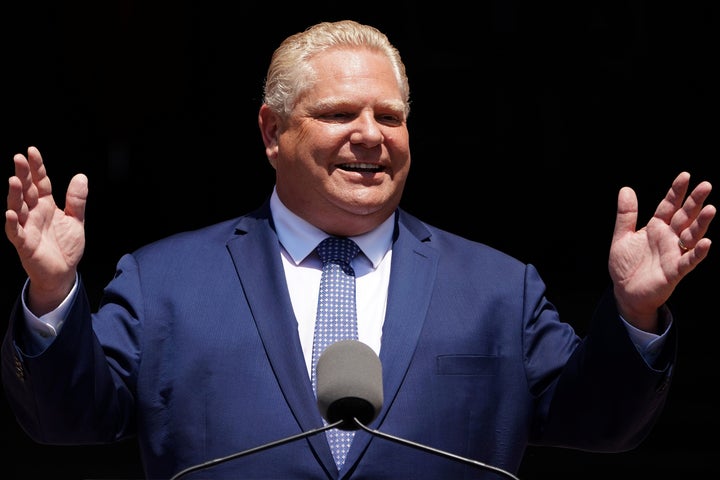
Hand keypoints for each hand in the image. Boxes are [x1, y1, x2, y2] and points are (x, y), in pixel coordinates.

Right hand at [5, 146, 87, 314]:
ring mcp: (27, 227)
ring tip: (14, 180)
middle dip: (22, 174)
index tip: (32, 151)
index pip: (40, 183)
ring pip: (17, 208)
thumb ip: (76, 200)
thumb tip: (81, 176)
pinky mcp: (24, 244)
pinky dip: (12, 223)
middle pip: (26, 191)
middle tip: (18, 158)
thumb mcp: (76, 220)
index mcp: (46, 205)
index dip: (36, 168)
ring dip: (14, 195)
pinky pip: (15, 232)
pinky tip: (10, 213)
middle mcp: (34, 213)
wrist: (64, 272)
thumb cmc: (66, 245)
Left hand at [609, 172, 714, 331]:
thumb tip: (626, 189)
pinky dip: (698, 252)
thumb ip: (625, 215)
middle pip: (684, 217)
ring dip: (701, 223)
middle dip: (694, 202)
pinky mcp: (675, 271)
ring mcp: (674, 254)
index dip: (676, 192)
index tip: (685, 176)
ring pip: (692, 236)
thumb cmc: (625, 266)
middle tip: (706, 185)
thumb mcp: (621, 237)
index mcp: (656, 228)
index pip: (669, 206)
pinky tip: (707, 242)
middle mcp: (668, 238)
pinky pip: (689, 261)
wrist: (625, 293)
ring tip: (711, 209)